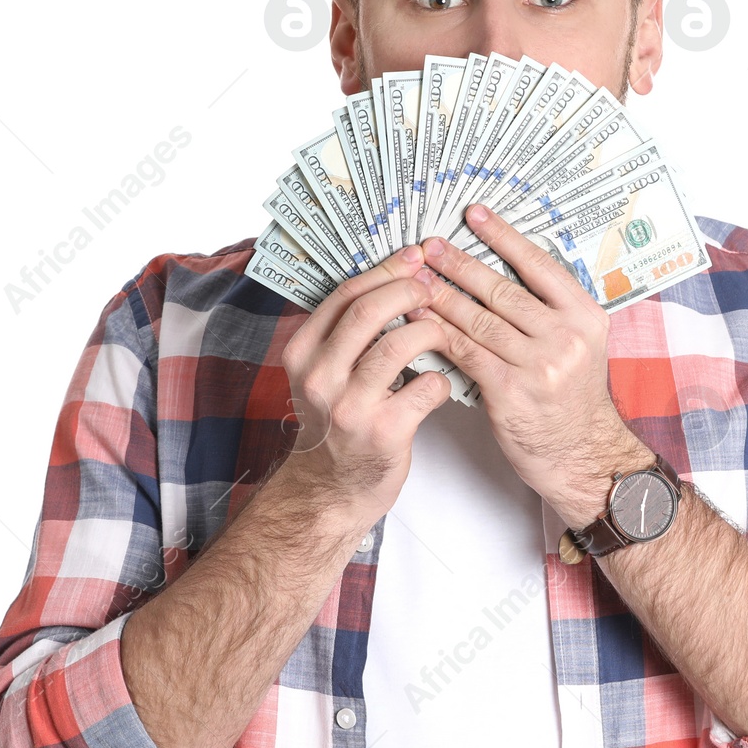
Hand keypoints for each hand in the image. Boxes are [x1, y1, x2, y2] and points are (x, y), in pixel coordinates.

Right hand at [277, 244, 451, 522]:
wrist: (331, 490)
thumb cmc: (338, 422)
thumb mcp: (324, 373)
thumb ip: (346, 333)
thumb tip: (395, 277)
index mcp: (302, 353)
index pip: (345, 295)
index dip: (385, 270)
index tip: (415, 258)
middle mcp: (320, 377)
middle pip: (368, 313)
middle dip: (409, 290)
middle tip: (435, 286)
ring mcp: (351, 406)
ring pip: (398, 345)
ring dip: (431, 330)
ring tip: (444, 332)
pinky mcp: (384, 432)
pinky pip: (427, 387)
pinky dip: (441, 378)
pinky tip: (440, 381)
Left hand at [407, 204, 646, 517]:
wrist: (581, 453)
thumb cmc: (572, 397)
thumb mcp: (580, 345)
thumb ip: (550, 310)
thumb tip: (501, 270)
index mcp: (585, 316)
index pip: (539, 265)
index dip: (504, 236)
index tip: (475, 215)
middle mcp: (566, 337)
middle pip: (503, 289)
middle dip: (461, 264)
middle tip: (431, 246)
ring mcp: (540, 365)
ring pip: (479, 319)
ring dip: (442, 296)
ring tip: (416, 279)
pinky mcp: (511, 392)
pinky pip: (467, 352)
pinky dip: (440, 333)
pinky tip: (420, 320)